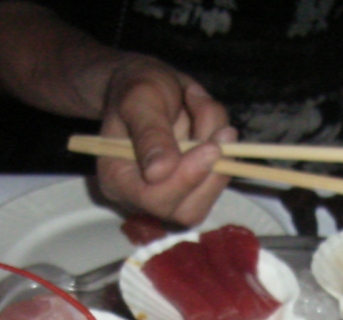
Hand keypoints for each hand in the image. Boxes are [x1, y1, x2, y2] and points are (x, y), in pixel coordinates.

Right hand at [96, 56, 236, 225]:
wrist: (149, 85)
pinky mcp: (192, 190)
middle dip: (209, 171)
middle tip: (224, 131)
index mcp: (117, 178)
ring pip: (207, 199)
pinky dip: (225, 155)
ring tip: (207, 115)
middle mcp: (141, 197)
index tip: (211, 147)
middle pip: (185, 211)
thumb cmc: (138, 87)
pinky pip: (217, 184)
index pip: (154, 198)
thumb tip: (158, 173)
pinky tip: (211, 126)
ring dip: (221, 159)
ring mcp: (170, 197)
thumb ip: (149, 134)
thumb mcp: (140, 98)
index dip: (186, 178)